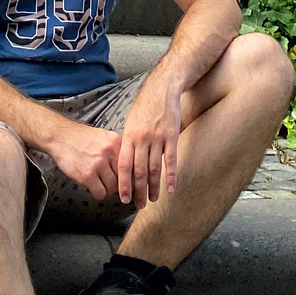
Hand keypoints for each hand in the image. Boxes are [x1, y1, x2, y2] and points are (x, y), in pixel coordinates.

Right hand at [37, 115, 122, 200]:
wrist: (62, 137)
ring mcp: (98, 164)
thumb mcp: (105, 136)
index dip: (130, 175)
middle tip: (112, 184)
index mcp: (116, 142)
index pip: (131, 164)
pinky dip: (98, 193)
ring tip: (101, 184)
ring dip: (107, 189)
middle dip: (118, 184)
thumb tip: (129, 166)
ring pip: (112, 188)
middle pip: (123, 177)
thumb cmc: (82, 138)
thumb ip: (117, 149)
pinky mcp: (87, 175)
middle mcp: (109, 152)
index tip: (129, 183)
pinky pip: (100, 193)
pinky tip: (93, 187)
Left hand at [117, 69, 183, 208]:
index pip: (124, 165)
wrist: (161, 89)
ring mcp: (157, 138)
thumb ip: (128, 143)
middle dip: (138, 191)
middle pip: (139, 171)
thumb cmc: (145, 107)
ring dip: (153, 187)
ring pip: (154, 169)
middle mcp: (142, 138)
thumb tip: (124, 166)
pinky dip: (171, 177)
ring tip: (152, 200)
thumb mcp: (130, 122)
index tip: (124, 198)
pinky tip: (171, 189)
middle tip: (139, 206)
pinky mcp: (172, 136)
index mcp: (129, 136)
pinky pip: (171, 160)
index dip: (124, 184)